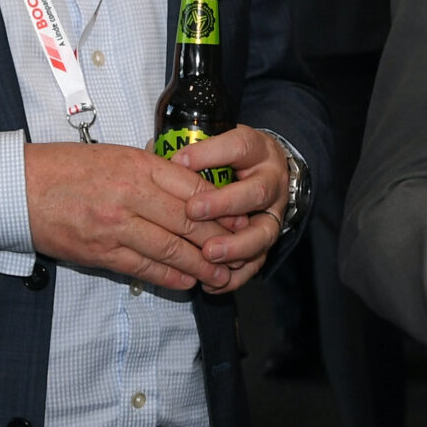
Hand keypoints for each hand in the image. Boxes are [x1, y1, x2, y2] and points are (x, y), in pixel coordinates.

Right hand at [22, 141, 228, 290]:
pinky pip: (143, 268)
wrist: (18, 187)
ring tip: (221, 275)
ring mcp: (115, 226)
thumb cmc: (65, 168)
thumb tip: (190, 189)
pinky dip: (169, 277)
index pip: (193, 190)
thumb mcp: (115, 155)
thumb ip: (152, 171)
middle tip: (239, 253)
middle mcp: (130, 196)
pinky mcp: (100, 252)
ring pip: (171, 250)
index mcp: (137, 166)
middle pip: (189, 223)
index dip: (222, 209)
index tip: (239, 219)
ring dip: (200, 266)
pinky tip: (187, 281)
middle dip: (219, 242)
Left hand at [171, 125, 288, 292]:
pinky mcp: (267, 241)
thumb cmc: (229, 158)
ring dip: (235, 246)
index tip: (180, 161)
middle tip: (193, 212)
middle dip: (224, 205)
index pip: (238, 147)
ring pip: (263, 233)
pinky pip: (256, 262)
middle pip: (256, 192)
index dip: (211, 155)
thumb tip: (154, 153)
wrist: (262, 173)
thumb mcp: (213, 144)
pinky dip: (235, 276)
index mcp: (256, 150)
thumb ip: (189, 150)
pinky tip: (211, 282)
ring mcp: (273, 214)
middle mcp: (270, 182)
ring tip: (208, 253)